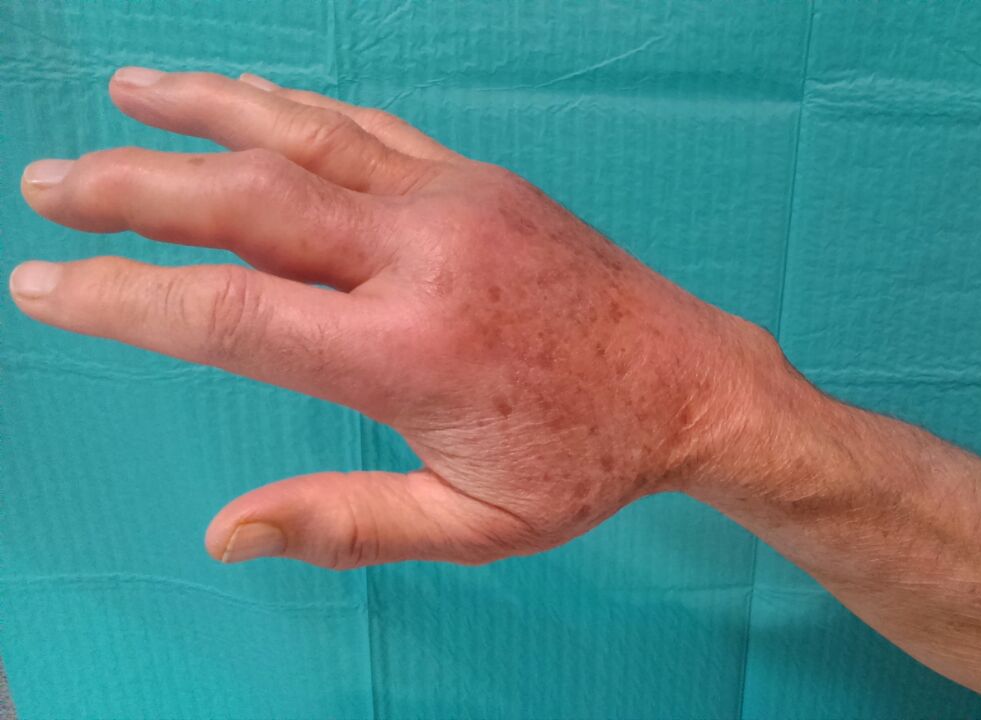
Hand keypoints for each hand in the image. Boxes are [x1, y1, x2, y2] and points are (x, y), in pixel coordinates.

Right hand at [13, 67, 778, 568]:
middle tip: (46, 185)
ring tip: (124, 96)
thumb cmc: (586, 459)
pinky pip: (367, 127)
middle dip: (133, 190)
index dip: (122, 298)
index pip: (231, 314)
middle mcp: (423, 258)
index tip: (42, 287)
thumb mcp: (472, 523)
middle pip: (247, 201)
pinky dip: (294, 107)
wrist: (689, 381)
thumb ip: (347, 524)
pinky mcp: (478, 179)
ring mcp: (453, 201)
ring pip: (303, 136)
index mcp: (410, 353)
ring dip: (202, 111)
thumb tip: (224, 533)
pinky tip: (246, 97)